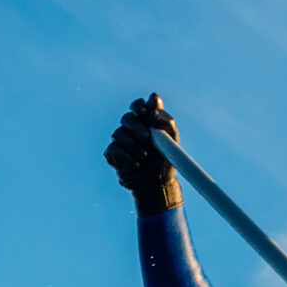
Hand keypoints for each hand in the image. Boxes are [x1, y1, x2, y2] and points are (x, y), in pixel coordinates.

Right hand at [104, 94, 180, 215]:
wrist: (157, 185)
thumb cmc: (166, 161)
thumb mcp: (172, 139)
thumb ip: (165, 119)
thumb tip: (155, 101)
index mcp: (147, 122)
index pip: (138, 106)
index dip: (139, 106)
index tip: (145, 112)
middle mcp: (133, 129)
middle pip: (126, 117)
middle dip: (136, 126)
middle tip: (146, 137)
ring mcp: (122, 141)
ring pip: (118, 133)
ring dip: (132, 145)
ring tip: (144, 157)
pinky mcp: (114, 154)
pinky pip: (114, 149)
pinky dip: (126, 157)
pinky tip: (136, 164)